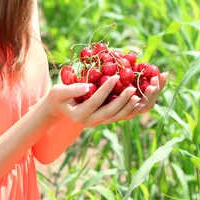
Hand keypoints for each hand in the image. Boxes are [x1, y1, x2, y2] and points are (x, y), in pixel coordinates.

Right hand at [45, 72, 166, 127]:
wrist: (60, 108)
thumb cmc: (58, 97)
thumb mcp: (59, 92)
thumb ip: (72, 89)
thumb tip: (88, 86)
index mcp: (79, 116)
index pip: (95, 102)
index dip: (105, 90)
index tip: (114, 77)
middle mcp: (91, 122)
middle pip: (111, 112)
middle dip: (123, 100)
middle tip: (133, 87)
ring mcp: (100, 122)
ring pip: (120, 116)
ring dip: (132, 106)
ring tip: (139, 94)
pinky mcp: (106, 119)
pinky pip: (122, 115)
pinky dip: (132, 107)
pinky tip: (142, 96)